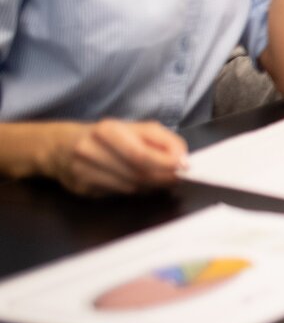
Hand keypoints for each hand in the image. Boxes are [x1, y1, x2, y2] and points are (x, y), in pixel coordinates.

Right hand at [49, 120, 185, 195]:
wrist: (60, 146)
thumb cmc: (106, 137)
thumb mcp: (134, 129)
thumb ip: (161, 139)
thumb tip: (183, 157)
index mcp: (108, 130)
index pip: (142, 153)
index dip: (167, 162)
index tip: (185, 165)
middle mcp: (92, 149)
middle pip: (138, 172)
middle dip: (164, 177)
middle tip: (177, 177)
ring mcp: (83, 170)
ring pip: (130, 187)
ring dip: (151, 186)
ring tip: (159, 179)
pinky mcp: (81, 188)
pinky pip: (117, 194)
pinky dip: (134, 191)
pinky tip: (138, 184)